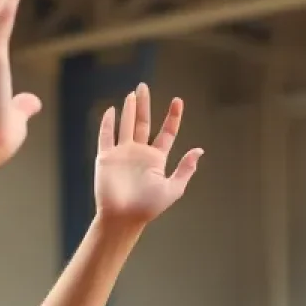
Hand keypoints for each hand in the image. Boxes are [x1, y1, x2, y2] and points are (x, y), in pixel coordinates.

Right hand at [94, 85, 201, 227]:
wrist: (123, 218)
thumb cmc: (147, 207)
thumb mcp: (172, 189)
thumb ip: (185, 169)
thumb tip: (199, 150)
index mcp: (156, 159)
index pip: (166, 133)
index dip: (172, 117)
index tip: (178, 101)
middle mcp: (139, 153)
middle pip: (143, 123)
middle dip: (144, 104)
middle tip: (144, 86)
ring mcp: (122, 154)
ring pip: (126, 125)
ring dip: (129, 109)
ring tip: (132, 93)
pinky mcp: (106, 157)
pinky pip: (106, 136)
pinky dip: (107, 123)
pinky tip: (111, 110)